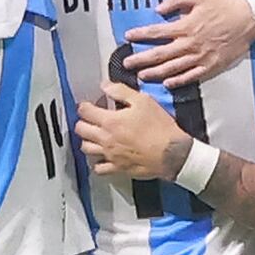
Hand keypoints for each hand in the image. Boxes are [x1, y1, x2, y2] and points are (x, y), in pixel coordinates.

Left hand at [74, 77, 195, 181]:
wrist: (174, 153)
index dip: (85, 106)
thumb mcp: (144, 101)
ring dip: (87, 141)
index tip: (90, 105)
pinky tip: (102, 157)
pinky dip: (97, 162)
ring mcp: (110, 155)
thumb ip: (121, 91)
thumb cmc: (160, 127)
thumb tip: (104, 86)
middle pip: (80, 130)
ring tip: (94, 137)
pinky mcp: (118, 168)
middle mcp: (105, 139)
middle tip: (91, 120)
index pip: (83, 111)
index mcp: (110, 121)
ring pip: (85, 148)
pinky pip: (98, 168)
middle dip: (83, 122)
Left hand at [120, 0, 254, 87]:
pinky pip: (192, 76)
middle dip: (141, 59)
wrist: (249, 18)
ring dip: (155, 73)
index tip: (128, 37)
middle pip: (161, 54)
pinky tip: (168, 84)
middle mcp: (190, 44)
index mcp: (185, 26)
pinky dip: (179, 81)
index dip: (140, 35)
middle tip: (126, 64)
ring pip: (174, 68)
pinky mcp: (212, 66)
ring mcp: (201, 57)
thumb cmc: (223, 4)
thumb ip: (176, 0)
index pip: (156, 32)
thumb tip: (158, 9)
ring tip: (141, 76)